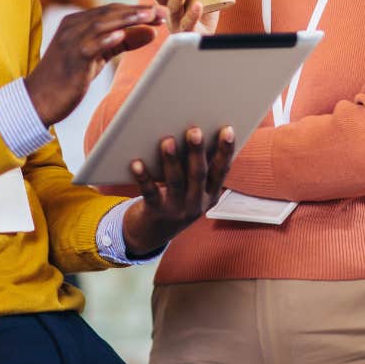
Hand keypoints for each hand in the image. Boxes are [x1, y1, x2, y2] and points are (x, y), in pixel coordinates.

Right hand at [24, 3, 168, 125]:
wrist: (38, 100)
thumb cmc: (68, 78)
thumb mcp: (98, 56)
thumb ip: (123, 42)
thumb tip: (151, 32)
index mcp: (77, 23)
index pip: (111, 10)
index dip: (136, 10)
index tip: (159, 12)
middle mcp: (72, 26)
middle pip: (109, 12)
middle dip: (136, 11)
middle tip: (161, 11)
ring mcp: (70, 41)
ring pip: (101, 24)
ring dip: (127, 19)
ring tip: (148, 16)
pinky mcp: (71, 58)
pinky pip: (89, 45)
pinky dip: (105, 38)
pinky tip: (121, 35)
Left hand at [121, 126, 233, 256]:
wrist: (151, 233)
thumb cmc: (174, 200)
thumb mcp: (191, 189)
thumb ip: (195, 167)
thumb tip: (195, 132)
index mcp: (210, 195)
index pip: (221, 170)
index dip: (226, 151)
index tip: (228, 130)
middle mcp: (197, 204)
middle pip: (198, 174)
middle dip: (197, 151)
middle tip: (195, 130)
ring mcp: (176, 210)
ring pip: (175, 182)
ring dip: (172, 160)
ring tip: (167, 141)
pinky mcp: (155, 212)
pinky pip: (150, 192)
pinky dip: (143, 177)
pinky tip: (137, 163)